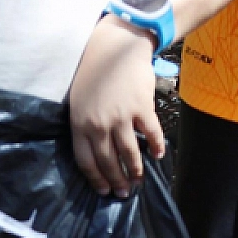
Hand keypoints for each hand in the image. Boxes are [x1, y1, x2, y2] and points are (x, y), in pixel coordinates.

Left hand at [67, 15, 163, 197]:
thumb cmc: (94, 72)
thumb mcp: (79, 99)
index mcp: (80, 123)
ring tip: (139, 180)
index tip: (104, 190)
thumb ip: (85, 125)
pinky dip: (156, 147)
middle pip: (108, 161)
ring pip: (130, 153)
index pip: (86, 161)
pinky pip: (151, 134)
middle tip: (124, 192)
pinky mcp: (141, 108)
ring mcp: (121, 116)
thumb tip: (96, 152)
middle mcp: (99, 123)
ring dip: (136, 170)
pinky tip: (158, 154)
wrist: (116, 45)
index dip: (96, 179)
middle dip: (117, 180)